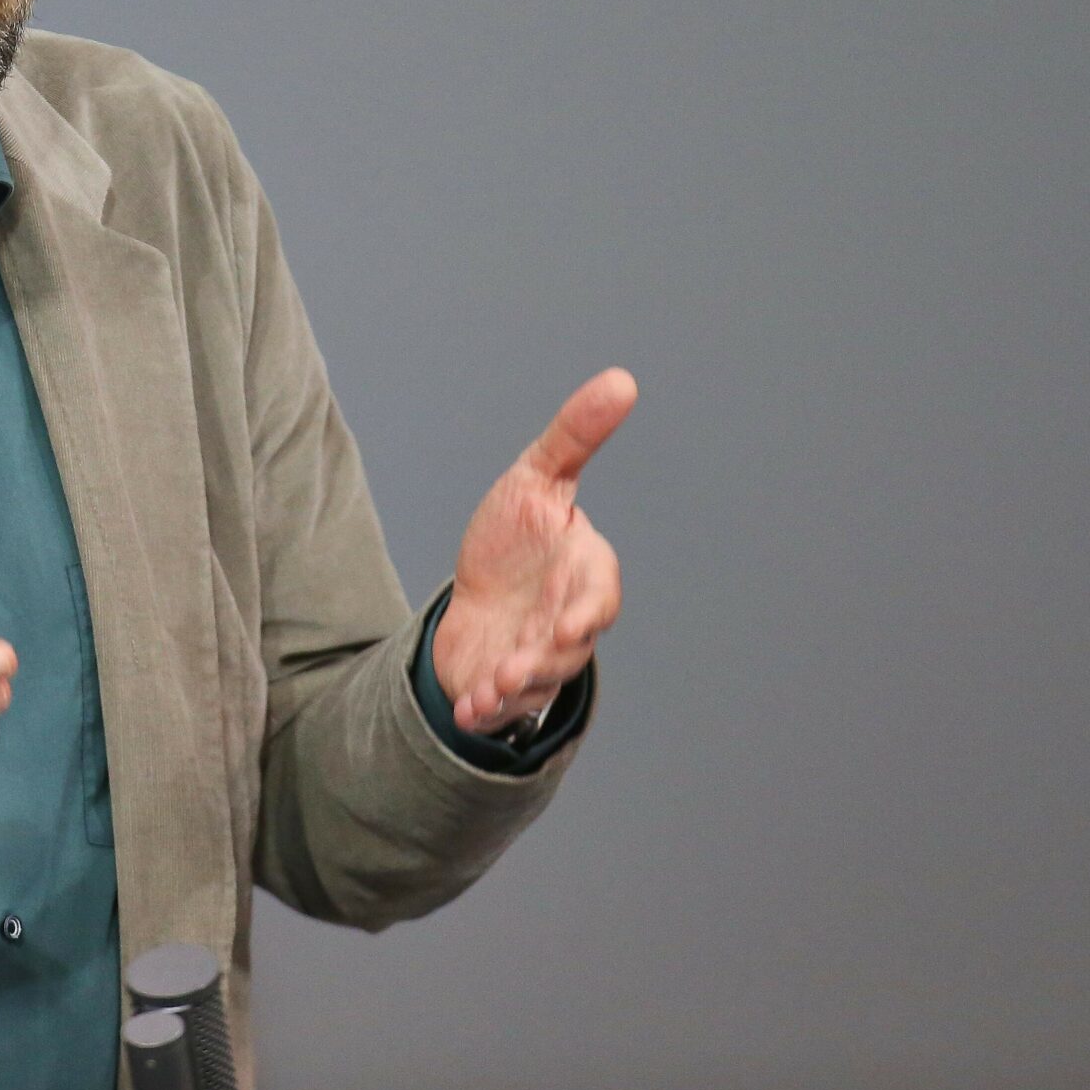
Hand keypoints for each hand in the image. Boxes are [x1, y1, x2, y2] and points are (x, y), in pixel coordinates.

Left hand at [431, 368, 634, 734]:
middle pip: (569, 650)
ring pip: (537, 683)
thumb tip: (621, 379)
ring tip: (488, 686)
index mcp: (583, 574)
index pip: (599, 596)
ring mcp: (537, 658)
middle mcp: (567, 622)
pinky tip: (469, 708)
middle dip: (548, 660)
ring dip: (514, 688)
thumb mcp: (537, 477)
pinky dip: (486, 710)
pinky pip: (501, 706)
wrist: (476, 592)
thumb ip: (575, 436)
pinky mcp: (503, 685)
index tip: (571, 622)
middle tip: (521, 666)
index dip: (589, 611)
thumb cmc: (517, 534)